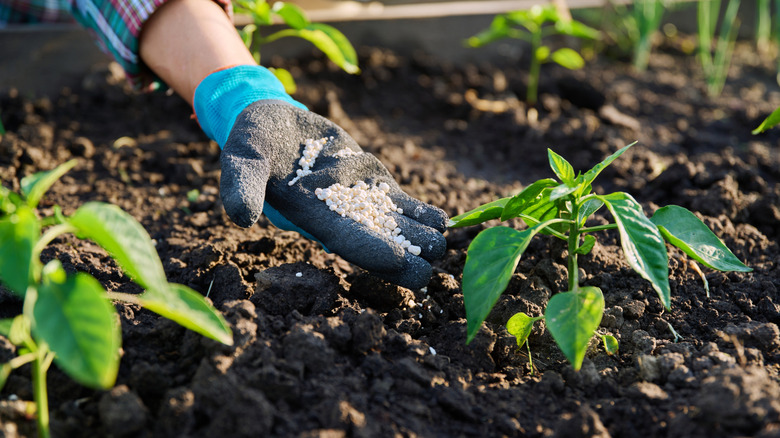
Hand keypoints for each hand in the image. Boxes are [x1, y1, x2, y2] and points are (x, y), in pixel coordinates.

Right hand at [193, 66, 446, 288]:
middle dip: (408, 255)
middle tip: (438, 266)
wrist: (269, 120)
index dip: (377, 253)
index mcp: (310, 216)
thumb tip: (240, 217)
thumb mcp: (241, 157)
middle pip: (378, 241)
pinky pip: (400, 203)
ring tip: (448, 242)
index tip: (407, 264)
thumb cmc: (252, 141)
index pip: (348, 241)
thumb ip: (240, 186)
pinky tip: (446, 222)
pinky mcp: (371, 182)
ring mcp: (358, 200)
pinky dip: (421, 213)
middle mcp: (339, 215)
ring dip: (421, 236)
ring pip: (395, 225)